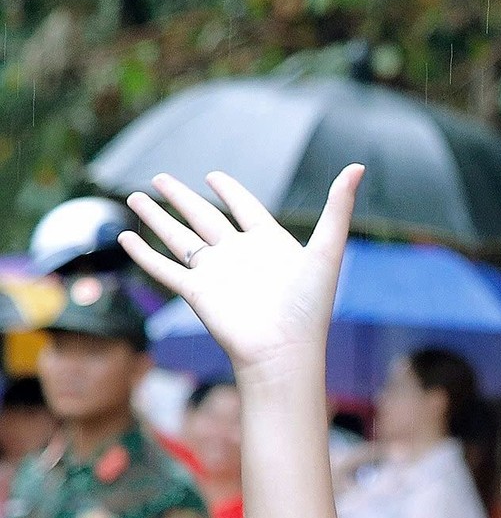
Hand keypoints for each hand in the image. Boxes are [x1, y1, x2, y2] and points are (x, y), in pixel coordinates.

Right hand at [120, 166, 361, 389]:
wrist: (283, 351)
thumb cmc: (310, 306)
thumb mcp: (328, 250)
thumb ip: (339, 208)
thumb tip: (358, 167)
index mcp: (270, 245)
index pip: (246, 209)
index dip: (230, 192)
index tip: (213, 176)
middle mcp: (240, 256)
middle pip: (205, 218)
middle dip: (182, 198)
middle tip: (161, 177)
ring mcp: (216, 274)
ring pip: (179, 238)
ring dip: (157, 218)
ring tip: (135, 197)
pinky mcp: (196, 292)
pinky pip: (164, 268)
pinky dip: (144, 254)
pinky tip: (126, 238)